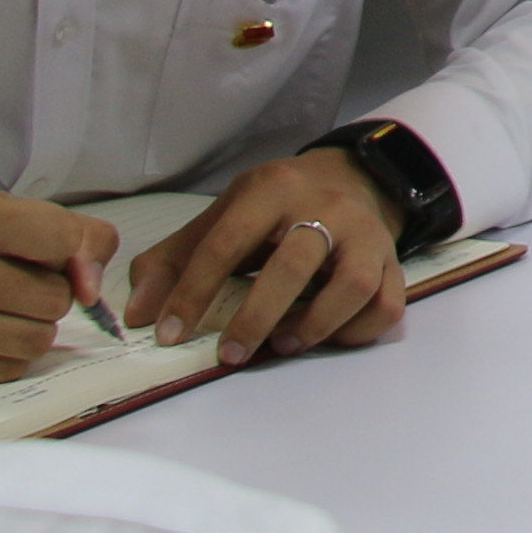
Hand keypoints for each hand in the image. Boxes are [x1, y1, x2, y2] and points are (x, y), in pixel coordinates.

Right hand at [0, 182, 120, 382]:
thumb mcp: (2, 205)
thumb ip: (70, 232)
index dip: (70, 246)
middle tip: (18, 278)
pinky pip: (10, 370)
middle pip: (53, 300)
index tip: (48, 246)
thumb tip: (92, 290)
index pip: (61, 241)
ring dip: (34, 324)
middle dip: (51, 289)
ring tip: (3, 304)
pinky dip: (9, 351)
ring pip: (37, 341)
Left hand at [122, 146, 409, 366]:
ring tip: (283, 346)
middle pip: (295, 262)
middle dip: (257, 316)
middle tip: (228, 354)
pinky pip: (387, 305)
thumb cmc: (276, 208)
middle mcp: (326, 207)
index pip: (227, 242)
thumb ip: (175, 259)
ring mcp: (366, 235)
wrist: (352, 178)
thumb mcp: (224, 215)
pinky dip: (357, 331)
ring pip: (353, 284)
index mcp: (272, 190)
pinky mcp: (392, 263)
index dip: (193, 292)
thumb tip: (139, 312)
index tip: (169, 334)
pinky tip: (326, 338)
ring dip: (316, 324)